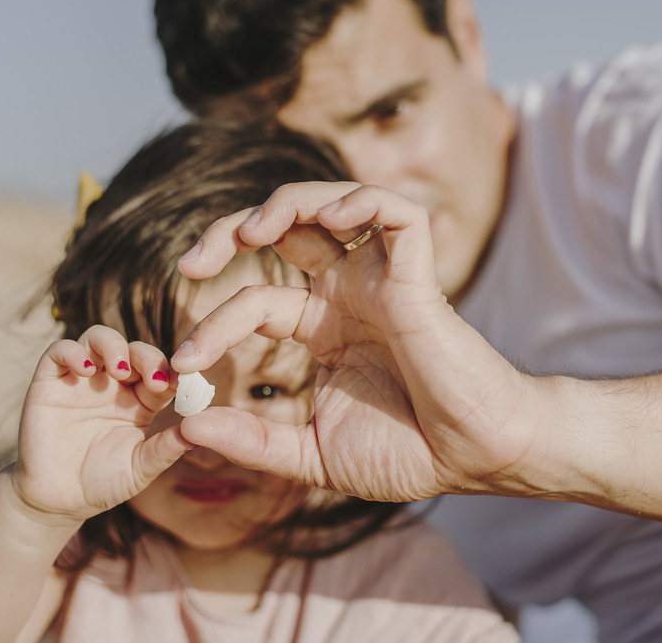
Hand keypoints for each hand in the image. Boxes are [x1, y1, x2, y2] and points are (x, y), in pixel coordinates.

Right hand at [11, 326, 193, 521]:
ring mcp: (81, 379)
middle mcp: (113, 384)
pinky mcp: (49, 382)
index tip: (184, 383)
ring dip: (113, 345)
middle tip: (155, 379)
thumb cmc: (103, 482)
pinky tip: (87, 370)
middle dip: (149, 357)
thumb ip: (166, 448)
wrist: (58, 501)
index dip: (174, 372)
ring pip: (98, 338)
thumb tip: (199, 431)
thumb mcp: (141, 467)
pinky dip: (73, 352)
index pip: (161, 371)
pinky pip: (59, 351)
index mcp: (141, 400)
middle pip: (134, 349)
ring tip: (120, 370)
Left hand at [172, 183, 551, 502]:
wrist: (476, 460)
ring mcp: (384, 280)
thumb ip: (254, 441)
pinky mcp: (420, 277)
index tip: (184, 362)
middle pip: (286, 229)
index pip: (256, 301)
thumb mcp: (313, 454)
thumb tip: (186, 428)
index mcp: (326, 328)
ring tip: (252, 230)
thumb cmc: (410, 454)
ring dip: (285, 204)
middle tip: (191, 264)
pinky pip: (397, 214)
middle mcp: (350, 294)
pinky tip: (331, 219)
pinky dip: (363, 201)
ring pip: (333, 205)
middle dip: (231, 230)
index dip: (214, 321)